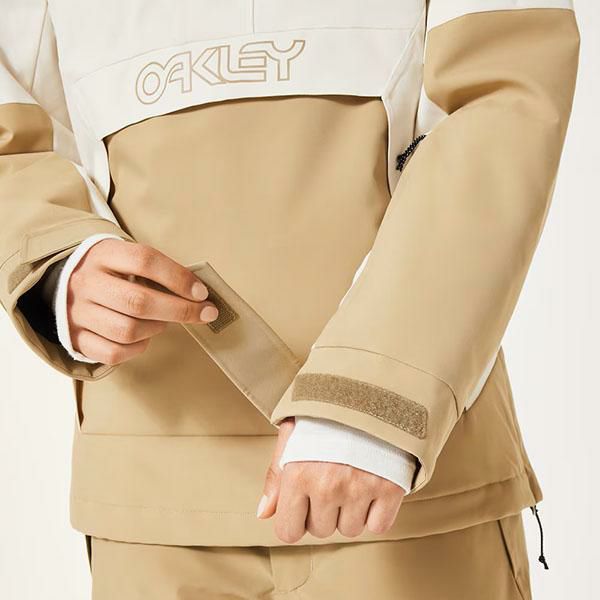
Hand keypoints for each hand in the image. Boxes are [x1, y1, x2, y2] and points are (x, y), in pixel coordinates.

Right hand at [67, 238, 217, 363]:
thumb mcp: (128, 258)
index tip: (202, 292)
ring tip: (164, 321)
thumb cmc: (113, 272)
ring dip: (157, 328)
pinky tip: (145, 336)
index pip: (144, 261)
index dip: (178, 277)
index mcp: (103, 254)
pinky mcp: (75, 338)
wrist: (66, 284)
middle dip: (180, 310)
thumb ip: (159, 271)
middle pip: (138, 301)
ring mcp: (78, 313)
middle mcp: (86, 283)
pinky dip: (137, 348)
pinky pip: (114, 353)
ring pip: (127, 330)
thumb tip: (198, 293)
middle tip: (205, 313)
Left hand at [257, 417, 405, 542]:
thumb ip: (276, 475)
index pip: (289, 532)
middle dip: (324, 511)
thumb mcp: (292, 434)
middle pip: (321, 530)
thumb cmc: (325, 412)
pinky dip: (377, 511)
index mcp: (297, 473)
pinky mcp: (390, 487)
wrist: (369, 388)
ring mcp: (360, 487)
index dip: (295, 519)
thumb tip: (264, 513)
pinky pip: (379, 525)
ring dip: (350, 511)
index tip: (304, 500)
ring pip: (350, 529)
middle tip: (331, 478)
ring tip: (352, 477)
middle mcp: (327, 485)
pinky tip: (372, 484)